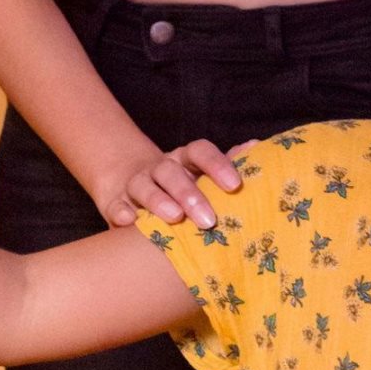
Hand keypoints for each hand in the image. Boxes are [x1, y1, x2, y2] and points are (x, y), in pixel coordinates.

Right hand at [100, 137, 260, 229]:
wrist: (128, 187)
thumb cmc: (178, 188)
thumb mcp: (199, 177)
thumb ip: (224, 166)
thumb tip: (255, 147)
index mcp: (184, 160)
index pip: (200, 151)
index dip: (217, 164)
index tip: (235, 185)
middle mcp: (160, 168)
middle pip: (172, 172)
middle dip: (190, 194)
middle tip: (209, 220)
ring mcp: (135, 184)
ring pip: (144, 185)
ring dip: (159, 200)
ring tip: (174, 218)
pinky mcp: (114, 202)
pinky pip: (116, 204)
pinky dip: (121, 211)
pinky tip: (129, 221)